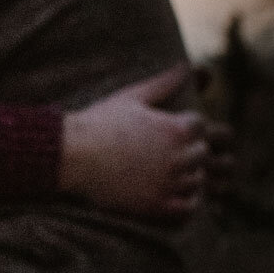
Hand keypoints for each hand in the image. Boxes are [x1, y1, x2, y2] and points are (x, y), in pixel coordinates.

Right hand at [58, 64, 216, 220]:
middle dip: (187, 150)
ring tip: (162, 170)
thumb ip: (164, 82)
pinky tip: (169, 192)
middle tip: (162, 151)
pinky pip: (189, 207)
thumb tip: (187, 65)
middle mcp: (177, 156)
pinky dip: (185, 201)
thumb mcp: (131, 97)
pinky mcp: (157, 205)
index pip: (201, 126)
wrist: (70, 155)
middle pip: (203, 153)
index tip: (167, 130)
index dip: (185, 126)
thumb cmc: (98, 123)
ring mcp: (168, 183)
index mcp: (174, 128)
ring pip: (198, 180)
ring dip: (186, 175)